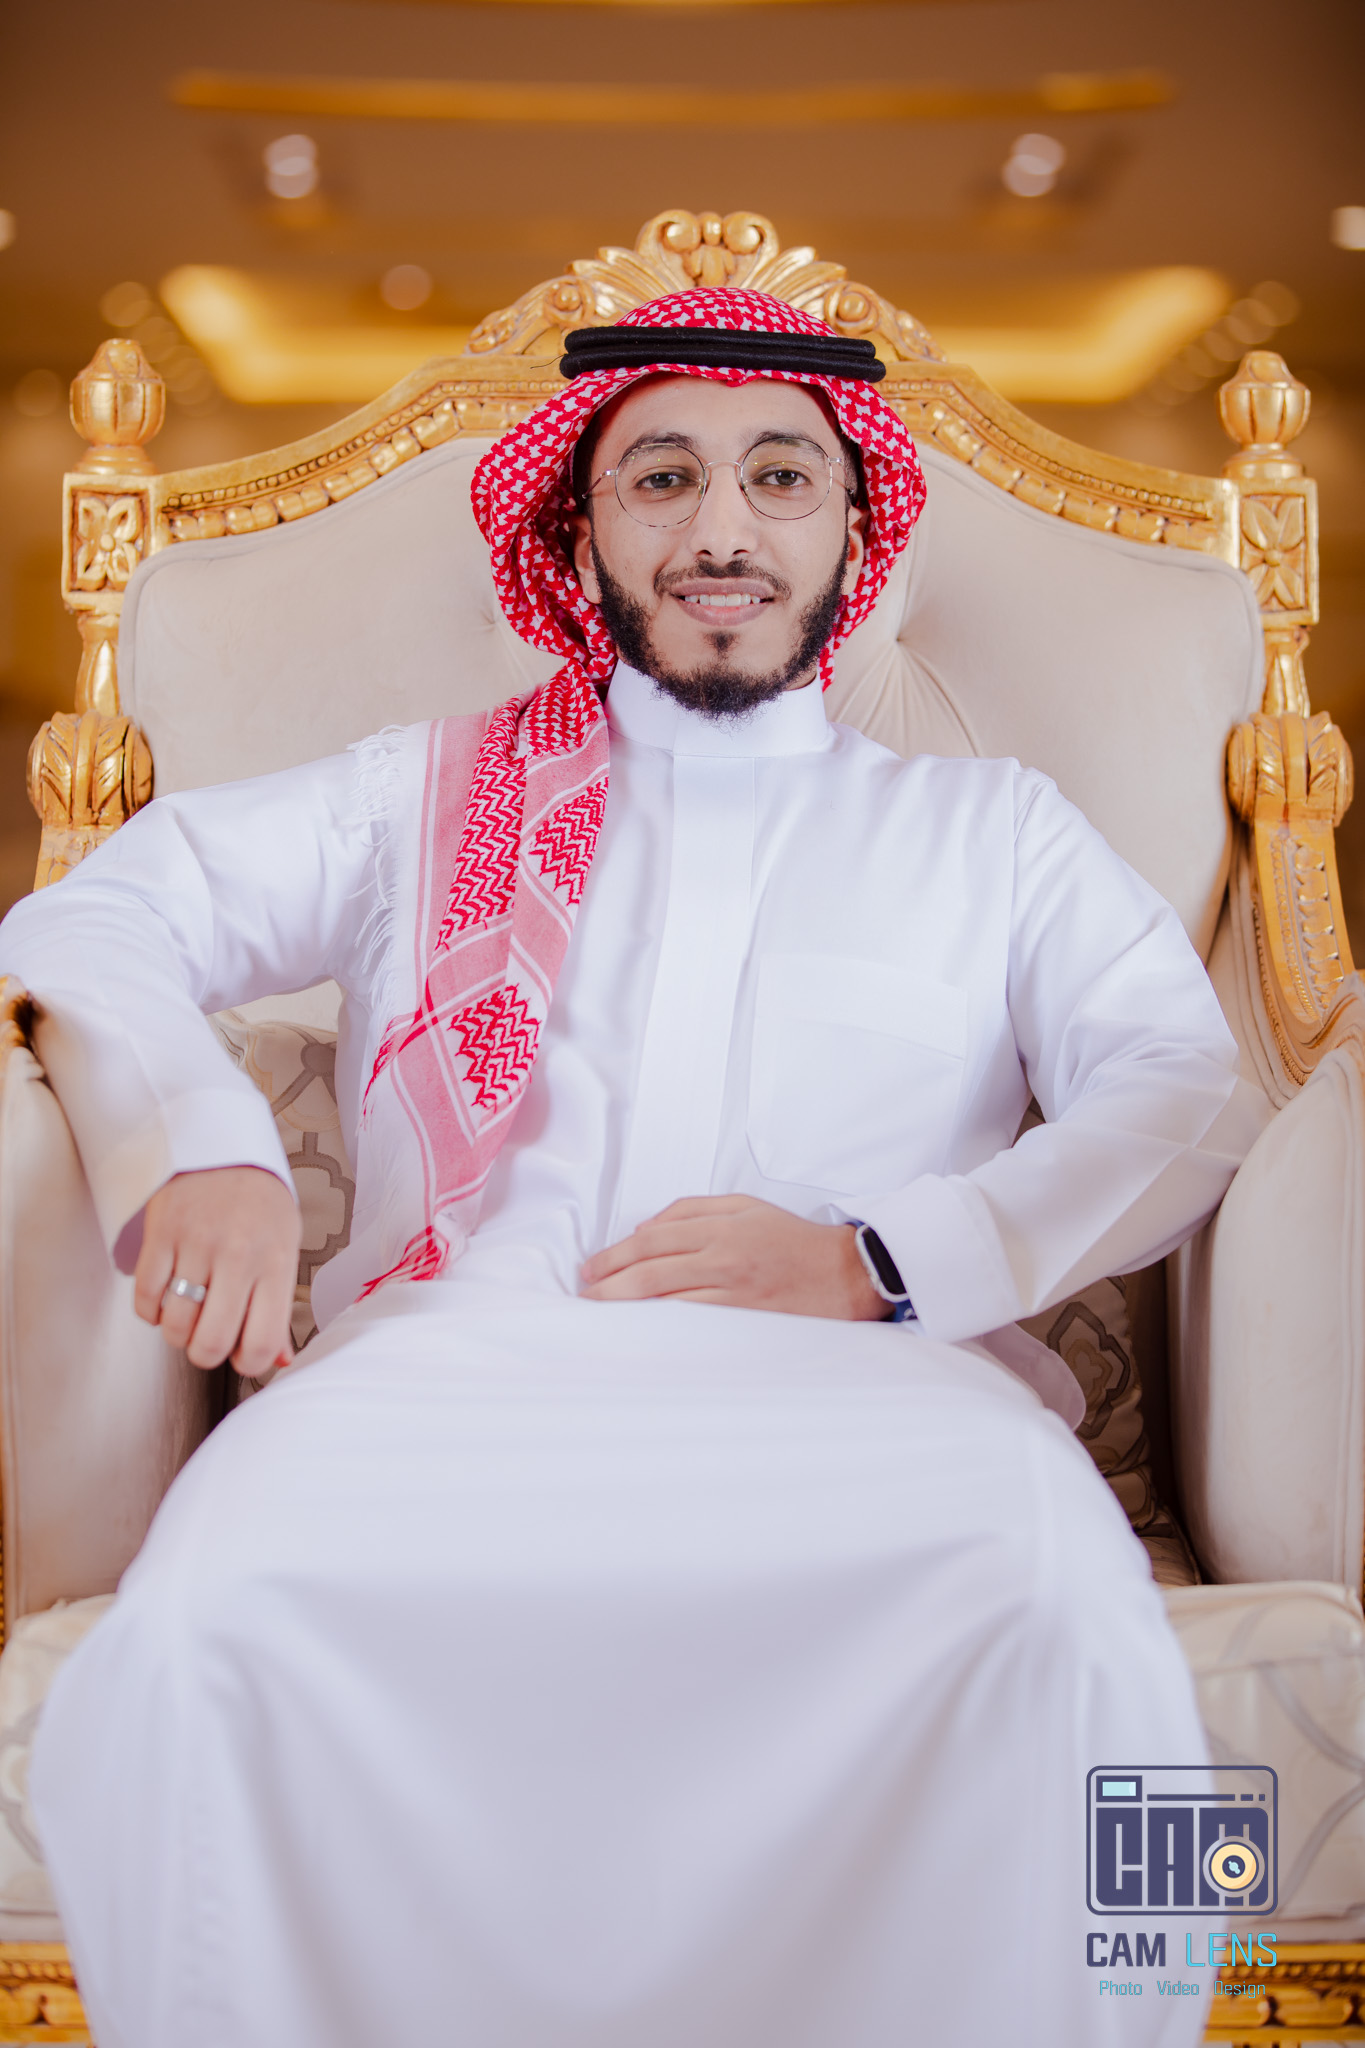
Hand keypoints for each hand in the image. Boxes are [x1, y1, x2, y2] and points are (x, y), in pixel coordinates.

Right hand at [132, 1166, 300, 1376]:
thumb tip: (282, 1361)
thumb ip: (280, 1306)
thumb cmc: (258, 1203)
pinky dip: (151, 1312)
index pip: (264, 1341)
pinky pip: (146, 1298)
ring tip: (187, 1316)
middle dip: (206, 1354)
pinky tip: (165, 1300)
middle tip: (208, 1339)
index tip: (242, 1355)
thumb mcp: (283, 1247)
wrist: (222, 1145)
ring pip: (175, 1326)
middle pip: (212, 1342)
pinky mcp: (162, 1234)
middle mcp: (238, 1256)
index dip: (249, 1364)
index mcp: (275, 1263)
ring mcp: (198, 1244)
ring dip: (177, 1334)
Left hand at [580, 1194, 888, 1320]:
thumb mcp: (745, 1206)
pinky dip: (661, 1322)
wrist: (845, 1274)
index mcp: (721, 1227)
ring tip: (600, 1311)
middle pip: (651, 1269)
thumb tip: (645, 1229)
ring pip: (666, 1298)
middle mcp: (723, 1257)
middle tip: (585, 1293)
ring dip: (626, 1306)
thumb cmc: (793, 1238)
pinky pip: (693, 1320)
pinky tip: (639, 1326)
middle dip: (609, 1283)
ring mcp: (733, 1292)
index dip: (615, 1255)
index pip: (653, 1239)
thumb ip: (692, 1211)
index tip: (592, 1267)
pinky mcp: (743, 1319)